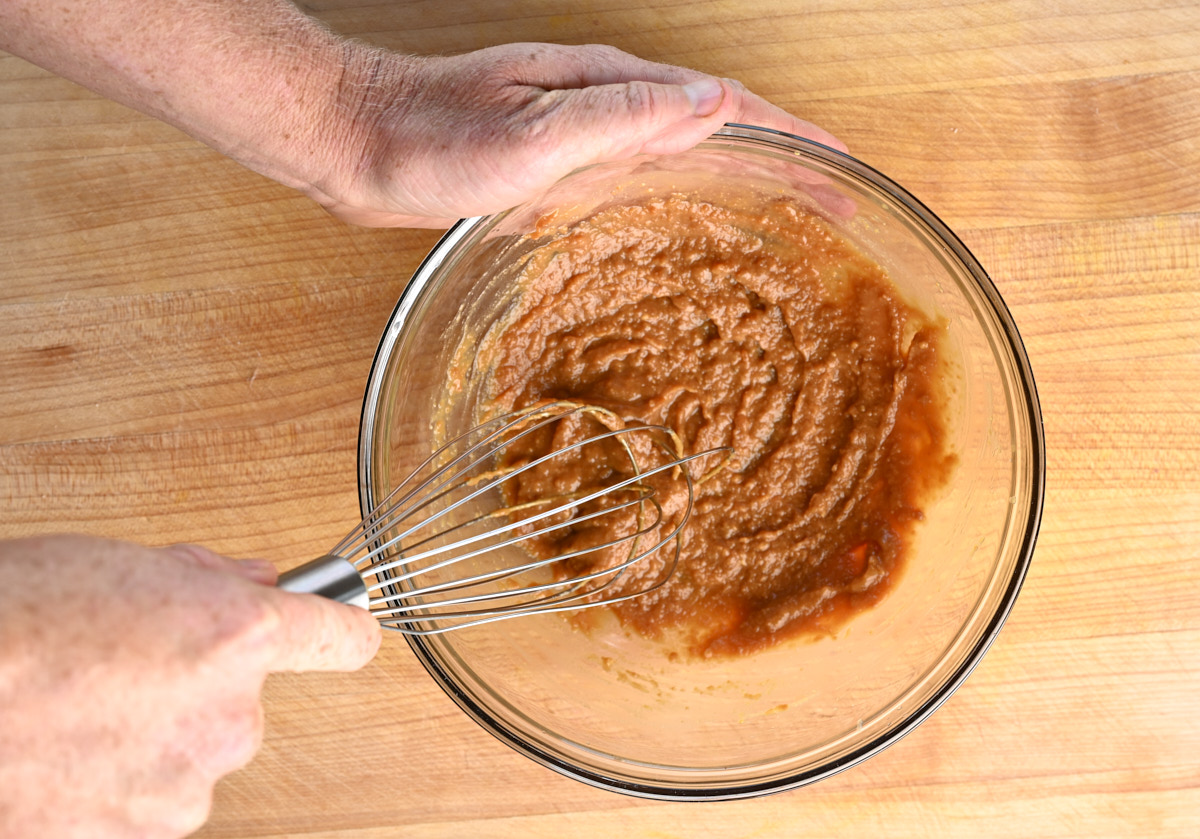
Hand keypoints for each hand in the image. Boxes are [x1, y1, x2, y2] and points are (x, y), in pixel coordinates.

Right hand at [0, 535, 380, 838]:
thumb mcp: (123, 561)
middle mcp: (230, 717)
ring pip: (195, 755)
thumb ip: (207, 577)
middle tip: (127, 665)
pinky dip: (118, 782)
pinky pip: (150, 800)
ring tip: (79, 711)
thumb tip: (256, 580)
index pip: (340, 638)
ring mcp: (187, 785)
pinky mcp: (140, 835)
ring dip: (156, 738)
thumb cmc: (18, 614)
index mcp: (239, 635)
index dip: (342, 630)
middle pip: (245, 701)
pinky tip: (64, 752)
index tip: (343, 630)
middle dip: (199, 685)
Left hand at [302, 42, 846, 226]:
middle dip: (783, 162)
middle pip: (718, 129)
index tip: (844, 171)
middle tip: (835, 205)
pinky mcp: (556, 167)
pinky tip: (689, 222)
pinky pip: (641, 180)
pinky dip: (683, 196)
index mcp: (614, 88)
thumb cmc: (431, 140)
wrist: (357, 144)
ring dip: (740, 179)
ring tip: (784, 214)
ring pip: (684, 155)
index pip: (729, 107)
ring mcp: (583, 135)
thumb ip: (623, 116)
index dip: (792, 139)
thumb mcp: (533, 131)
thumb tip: (714, 101)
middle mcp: (606, 105)